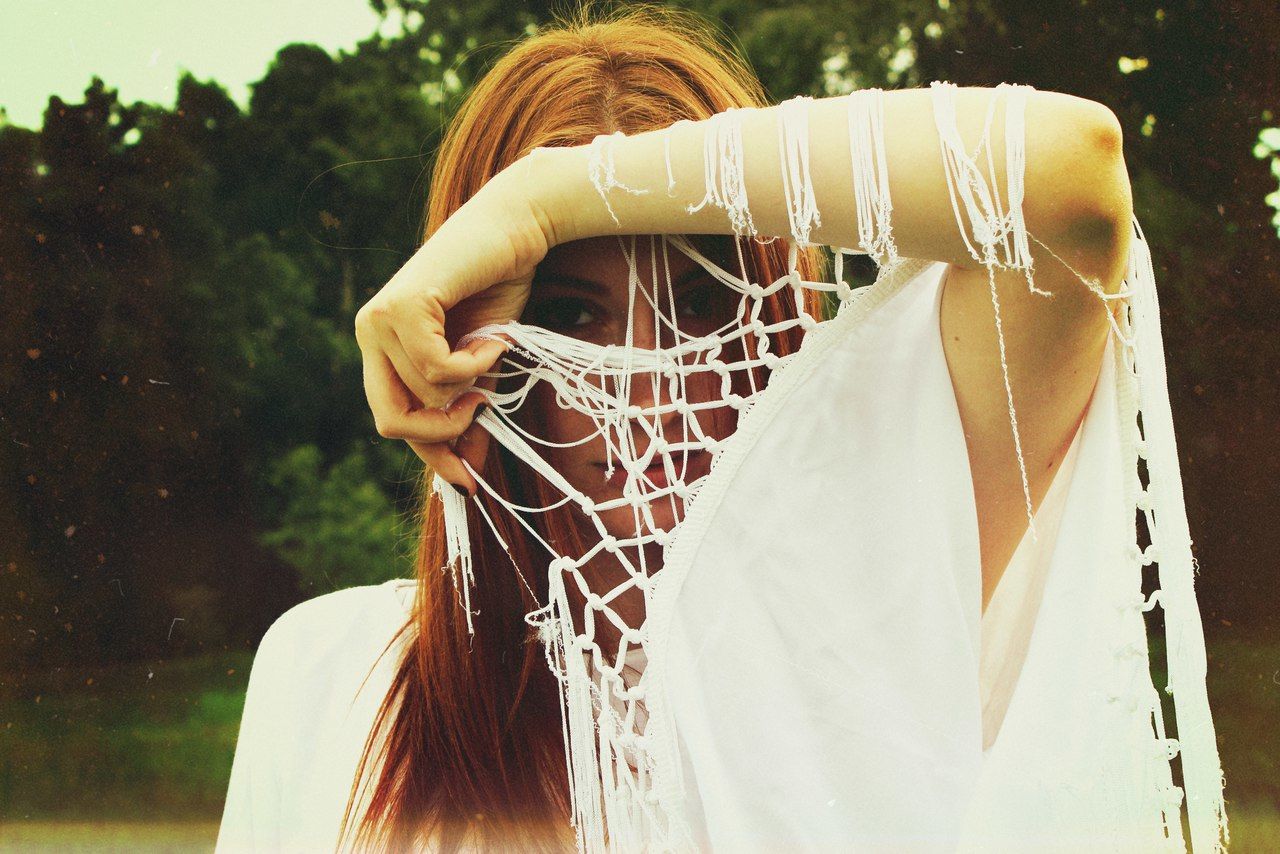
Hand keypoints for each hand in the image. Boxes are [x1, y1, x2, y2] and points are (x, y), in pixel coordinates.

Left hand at [354, 161, 555, 494]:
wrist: (516, 228)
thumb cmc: (499, 287)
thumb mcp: (481, 364)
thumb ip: (465, 410)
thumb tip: (465, 476)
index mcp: (381, 346)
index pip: (394, 419)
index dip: (430, 454)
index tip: (467, 480)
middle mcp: (370, 332)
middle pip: (389, 422)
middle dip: (440, 432)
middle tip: (481, 408)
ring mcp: (379, 319)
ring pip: (422, 396)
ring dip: (469, 386)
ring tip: (492, 352)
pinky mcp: (401, 307)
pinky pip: (436, 369)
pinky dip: (474, 364)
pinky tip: (491, 339)